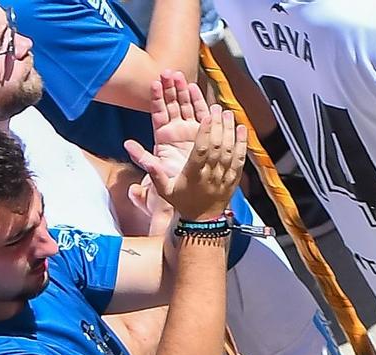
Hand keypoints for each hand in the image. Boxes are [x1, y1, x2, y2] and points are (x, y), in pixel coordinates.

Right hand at [130, 80, 245, 224]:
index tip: (207, 116)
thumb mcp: (165, 190)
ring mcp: (224, 177)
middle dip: (218, 126)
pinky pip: (240, 159)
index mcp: (193, 175)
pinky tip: (242, 128)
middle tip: (217, 109)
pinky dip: (242, 143)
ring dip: (229, 130)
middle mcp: (210, 175)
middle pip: (217, 147)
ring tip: (226, 113)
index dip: (205, 132)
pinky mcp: (234, 179)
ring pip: (229, 151)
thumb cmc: (182, 202)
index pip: (201, 151)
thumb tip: (134, 151)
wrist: (202, 223)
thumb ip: (154, 172)